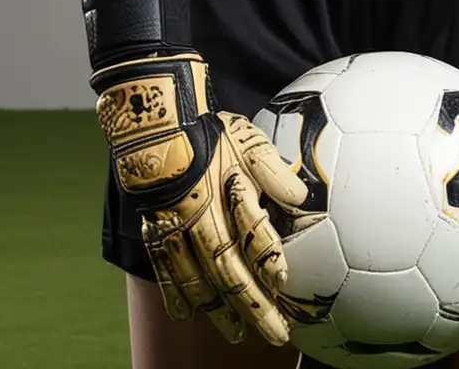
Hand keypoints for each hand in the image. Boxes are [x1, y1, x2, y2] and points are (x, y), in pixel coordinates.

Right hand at [99, 49, 308, 344]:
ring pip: (197, 278)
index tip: (284, 282)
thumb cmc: (210, 133)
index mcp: (227, 193)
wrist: (158, 125)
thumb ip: (273, 172)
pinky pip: (165, 270)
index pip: (252, 232)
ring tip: (236, 333)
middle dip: (253, 304)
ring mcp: (175, 228)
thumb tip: (303, 197)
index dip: (268, 257)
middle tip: (276, 333)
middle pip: (228, 269)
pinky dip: (176, 295)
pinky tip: (187, 315)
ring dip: (219, 309)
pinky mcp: (155, 231)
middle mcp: (201, 217)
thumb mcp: (248, 141)